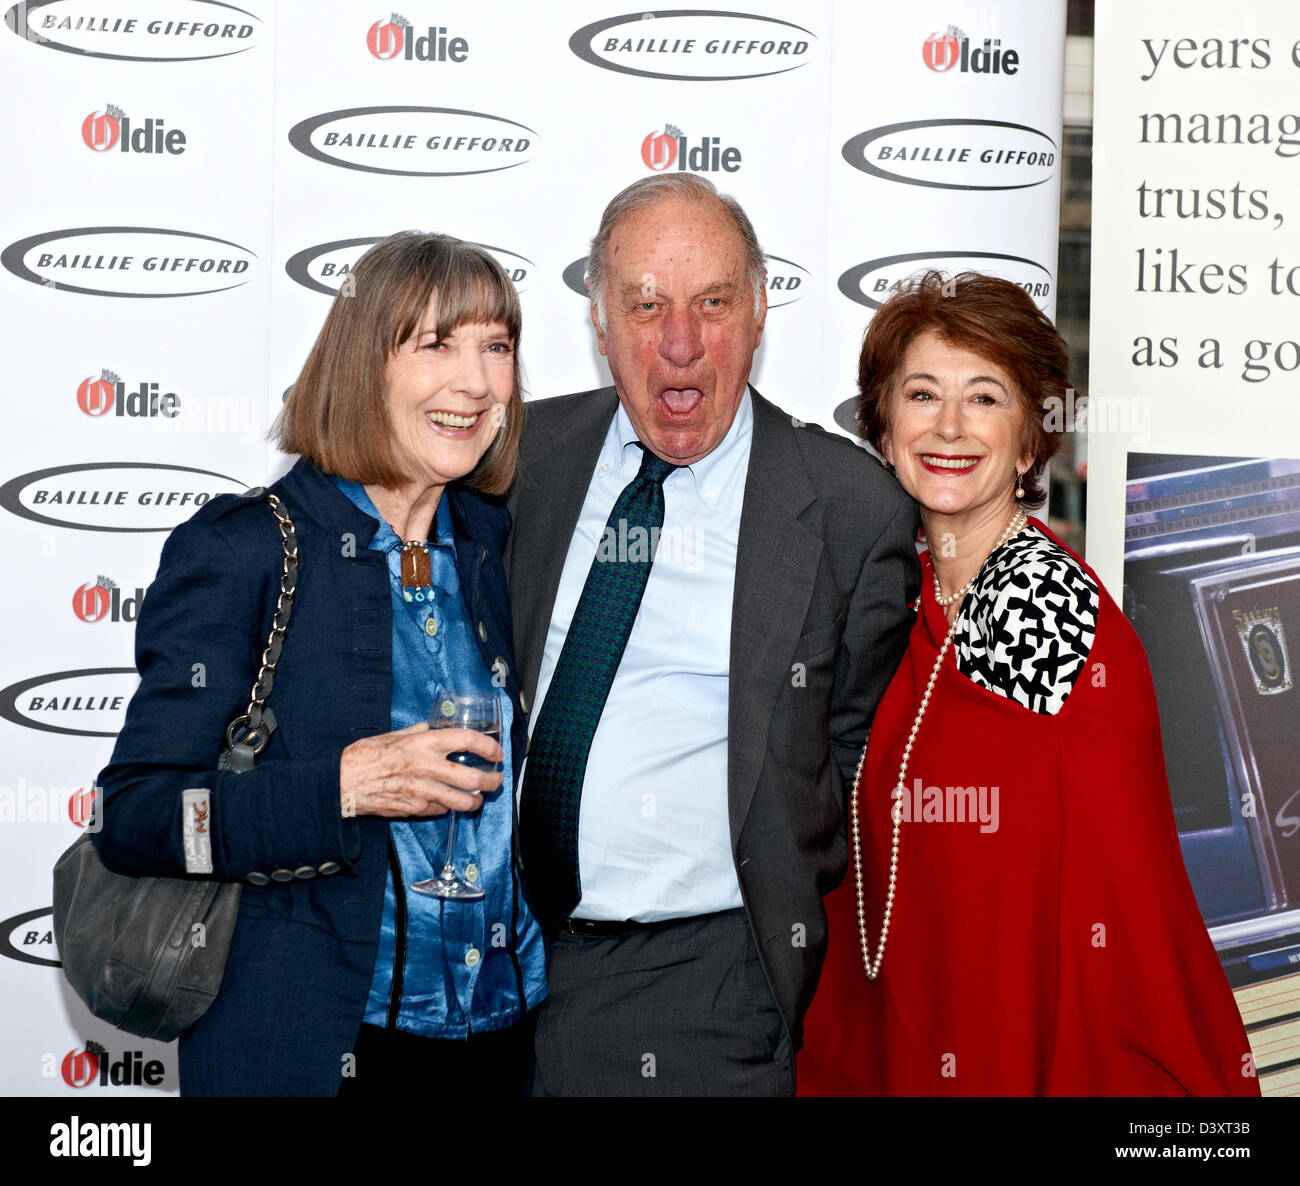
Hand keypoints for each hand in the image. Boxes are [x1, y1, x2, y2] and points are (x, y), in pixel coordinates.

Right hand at [339, 723, 502, 818]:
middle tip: (496, 780)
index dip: (488, 746)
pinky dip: (448, 806)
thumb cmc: (367, 756)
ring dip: (476, 800)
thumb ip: (421, 731)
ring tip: (479, 797)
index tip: (496, 751)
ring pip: (462, 801)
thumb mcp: (396, 735)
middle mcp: (427, 767)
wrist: (343, 782)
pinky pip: (441, 809)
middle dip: (492, 780)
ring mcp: (422, 791)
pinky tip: (449, 802)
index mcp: (424, 743)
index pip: (467, 740)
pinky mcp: (415, 808)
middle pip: (473, 777)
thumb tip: (439, 727)